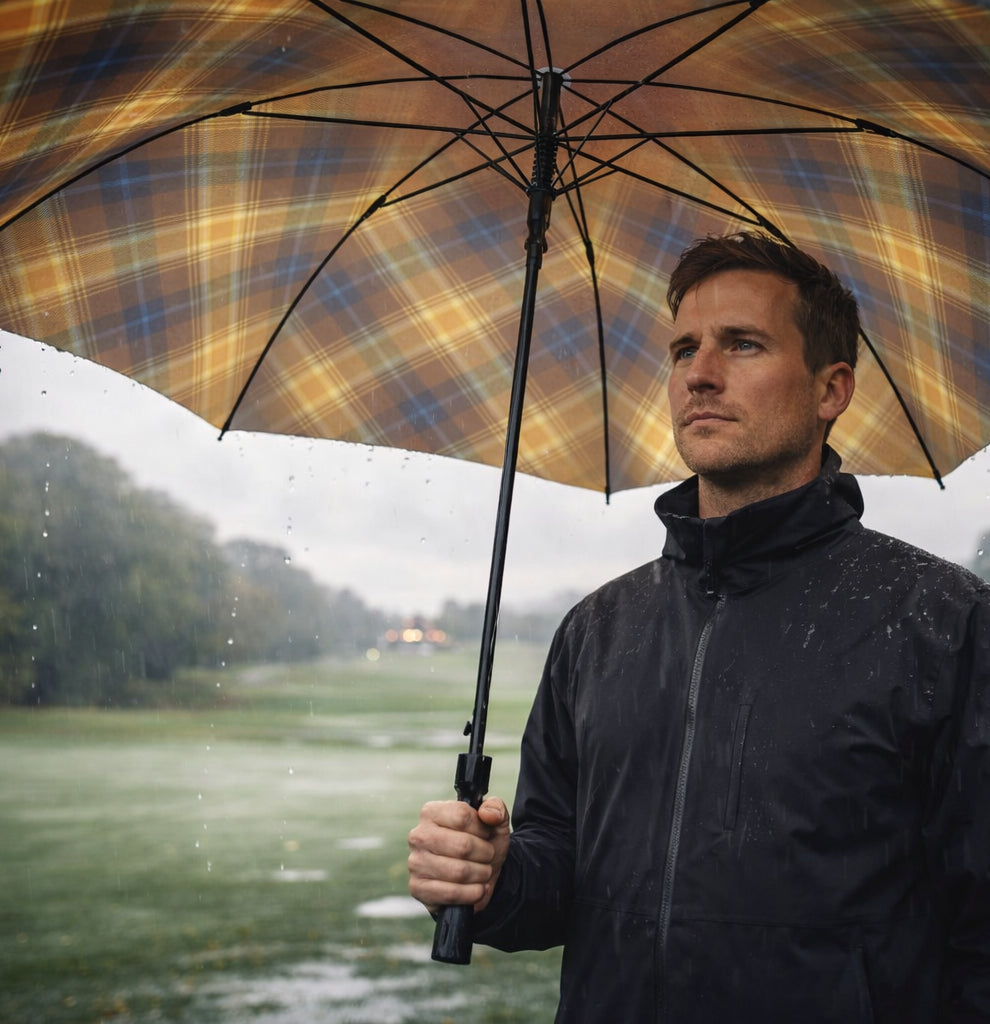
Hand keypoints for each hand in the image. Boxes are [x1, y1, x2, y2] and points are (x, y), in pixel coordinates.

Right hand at [407, 797, 510, 913]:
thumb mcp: (494, 823)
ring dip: (481, 874)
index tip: (486, 834)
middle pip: (463, 845)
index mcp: (431, 812)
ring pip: (459, 872)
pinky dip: (472, 893)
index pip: (462, 816)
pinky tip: (477, 889)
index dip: (482, 828)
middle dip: (485, 854)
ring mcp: (415, 862)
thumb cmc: (481, 844)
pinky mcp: (418, 888)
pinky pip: (451, 893)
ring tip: (484, 872)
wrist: (477, 877)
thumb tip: (488, 814)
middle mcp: (419, 835)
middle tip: (488, 856)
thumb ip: (496, 809)